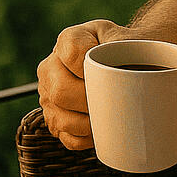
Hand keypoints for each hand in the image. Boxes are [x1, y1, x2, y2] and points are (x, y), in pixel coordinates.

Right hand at [37, 19, 126, 149]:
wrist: (127, 62)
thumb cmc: (127, 49)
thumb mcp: (126, 38)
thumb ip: (122, 44)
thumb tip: (118, 70)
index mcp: (68, 41)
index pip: (72, 55)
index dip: (93, 68)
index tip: (112, 72)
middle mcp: (50, 67)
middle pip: (61, 91)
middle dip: (90, 101)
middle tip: (113, 102)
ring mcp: (48, 96)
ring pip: (61, 119)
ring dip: (89, 123)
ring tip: (109, 116)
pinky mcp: (55, 120)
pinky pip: (68, 138)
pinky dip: (88, 139)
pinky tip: (102, 128)